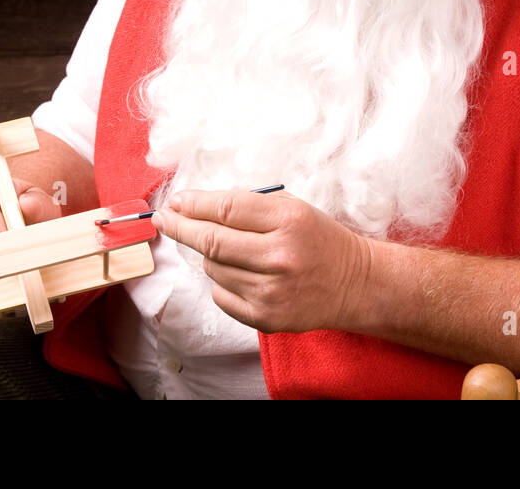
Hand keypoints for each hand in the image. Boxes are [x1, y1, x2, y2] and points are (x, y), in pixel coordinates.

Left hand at [151, 190, 372, 333]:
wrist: (354, 284)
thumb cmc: (319, 240)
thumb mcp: (293, 209)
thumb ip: (248, 207)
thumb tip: (195, 207)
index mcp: (288, 221)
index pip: (226, 209)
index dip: (193, 205)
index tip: (175, 201)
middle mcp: (279, 256)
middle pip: (211, 241)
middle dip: (180, 227)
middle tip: (164, 219)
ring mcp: (271, 291)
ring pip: (212, 269)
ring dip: (209, 256)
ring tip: (229, 249)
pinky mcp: (265, 317)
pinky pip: (221, 295)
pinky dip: (221, 281)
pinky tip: (241, 273)